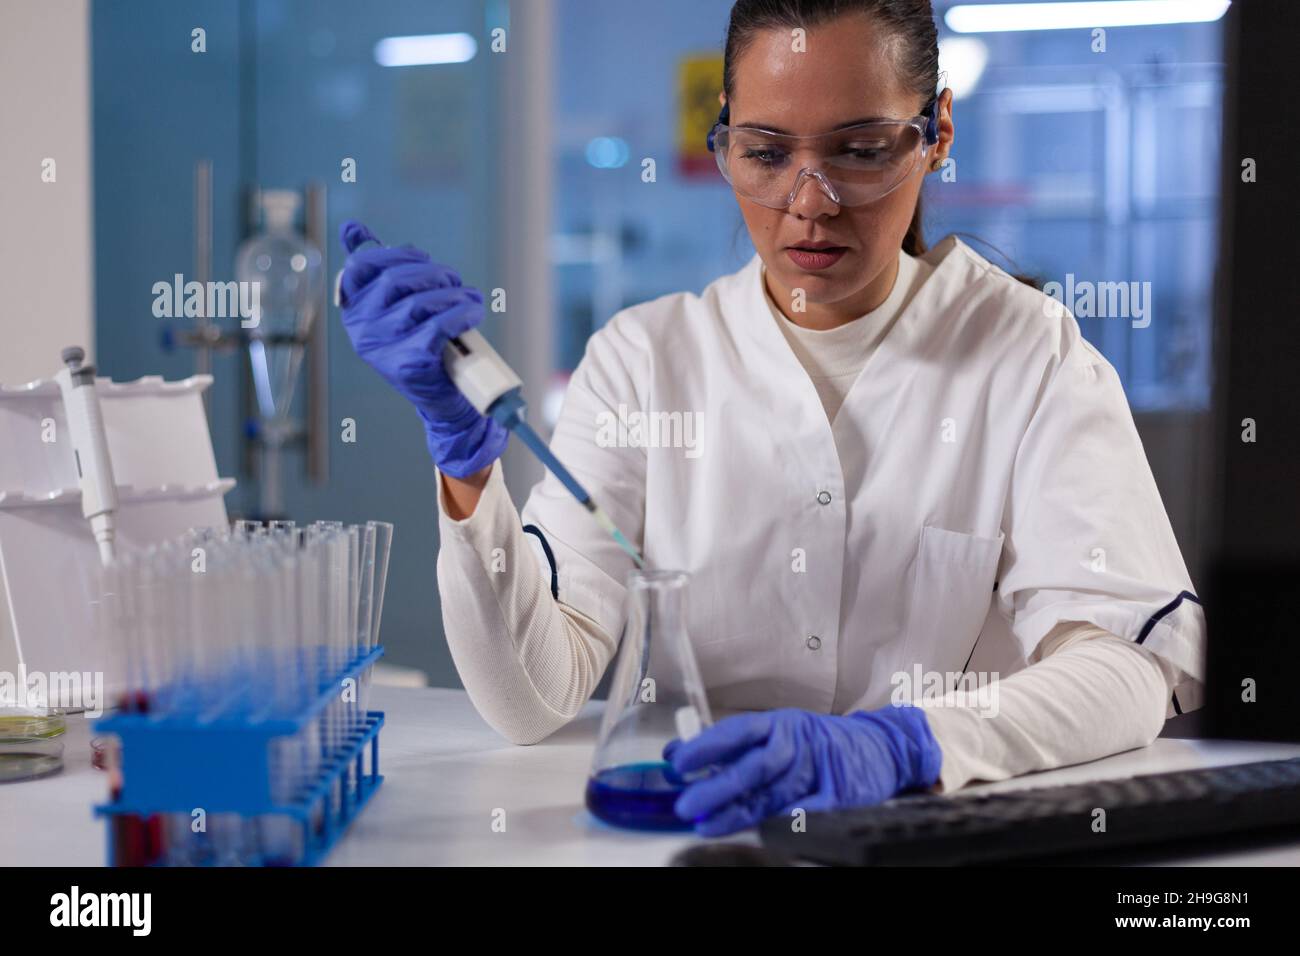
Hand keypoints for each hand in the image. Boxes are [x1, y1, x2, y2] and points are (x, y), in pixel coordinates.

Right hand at [337, 220, 507, 477]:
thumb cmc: (422, 345)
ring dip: (454, 294)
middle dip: (434, 274)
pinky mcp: (410, 363)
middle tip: (454, 282)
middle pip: (396, 280)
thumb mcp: (396, 307)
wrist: (444, 399)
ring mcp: (384, 349)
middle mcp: (361, 330)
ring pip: (421, 302)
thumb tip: (352, 227)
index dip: (395, 255)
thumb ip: (377, 269)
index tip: (422, 259)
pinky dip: (463, 314)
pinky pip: (440, 324)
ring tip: (469, 300)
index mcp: (353, 312)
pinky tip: (473, 313)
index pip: (360, 266)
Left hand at [664, 705, 942, 835]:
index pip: (739, 730)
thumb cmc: (818, 741)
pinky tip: (764, 831)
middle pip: (756, 765)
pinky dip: (788, 821)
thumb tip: (675, 754)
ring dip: (740, 812)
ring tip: (708, 825)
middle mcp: (800, 742)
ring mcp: (821, 768)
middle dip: (719, 786)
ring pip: (776, 794)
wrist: (883, 746)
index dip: (709, 745)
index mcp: (781, 723)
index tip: (679, 762)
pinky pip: (811, 810)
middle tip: (687, 804)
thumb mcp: (776, 732)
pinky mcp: (842, 794)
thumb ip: (729, 745)